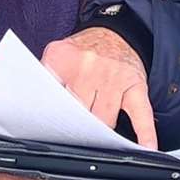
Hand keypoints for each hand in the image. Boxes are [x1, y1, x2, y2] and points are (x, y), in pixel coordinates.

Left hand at [41, 27, 157, 148]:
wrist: (118, 31)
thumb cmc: (86, 51)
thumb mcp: (57, 55)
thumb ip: (43, 78)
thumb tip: (33, 109)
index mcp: (63, 60)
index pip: (51, 97)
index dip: (50, 117)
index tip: (48, 131)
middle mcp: (88, 68)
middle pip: (78, 112)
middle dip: (75, 128)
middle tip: (72, 139)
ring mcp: (114, 78)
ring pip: (104, 119)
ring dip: (100, 134)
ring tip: (96, 143)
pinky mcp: (135, 86)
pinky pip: (141, 113)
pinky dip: (145, 132)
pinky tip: (146, 147)